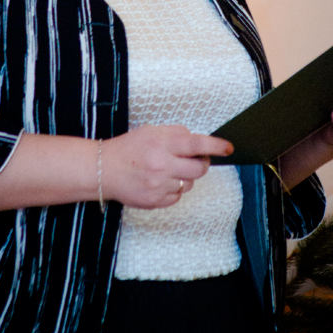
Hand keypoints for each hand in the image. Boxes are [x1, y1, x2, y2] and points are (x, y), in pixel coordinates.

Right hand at [101, 124, 233, 208]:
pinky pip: (178, 196)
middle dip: (201, 164)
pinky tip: (160, 182)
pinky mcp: (155, 201)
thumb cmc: (129, 148)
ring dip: (185, 177)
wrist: (104, 170)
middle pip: (200, 169)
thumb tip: (198, 143)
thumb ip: (176, 134)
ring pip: (190, 184)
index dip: (215, 146)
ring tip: (168, 170)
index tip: (228, 148)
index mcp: (162, 144)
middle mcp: (162, 165)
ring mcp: (159, 185)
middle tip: (193, 160)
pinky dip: (174, 189)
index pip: (197, 144)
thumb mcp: (152, 131)